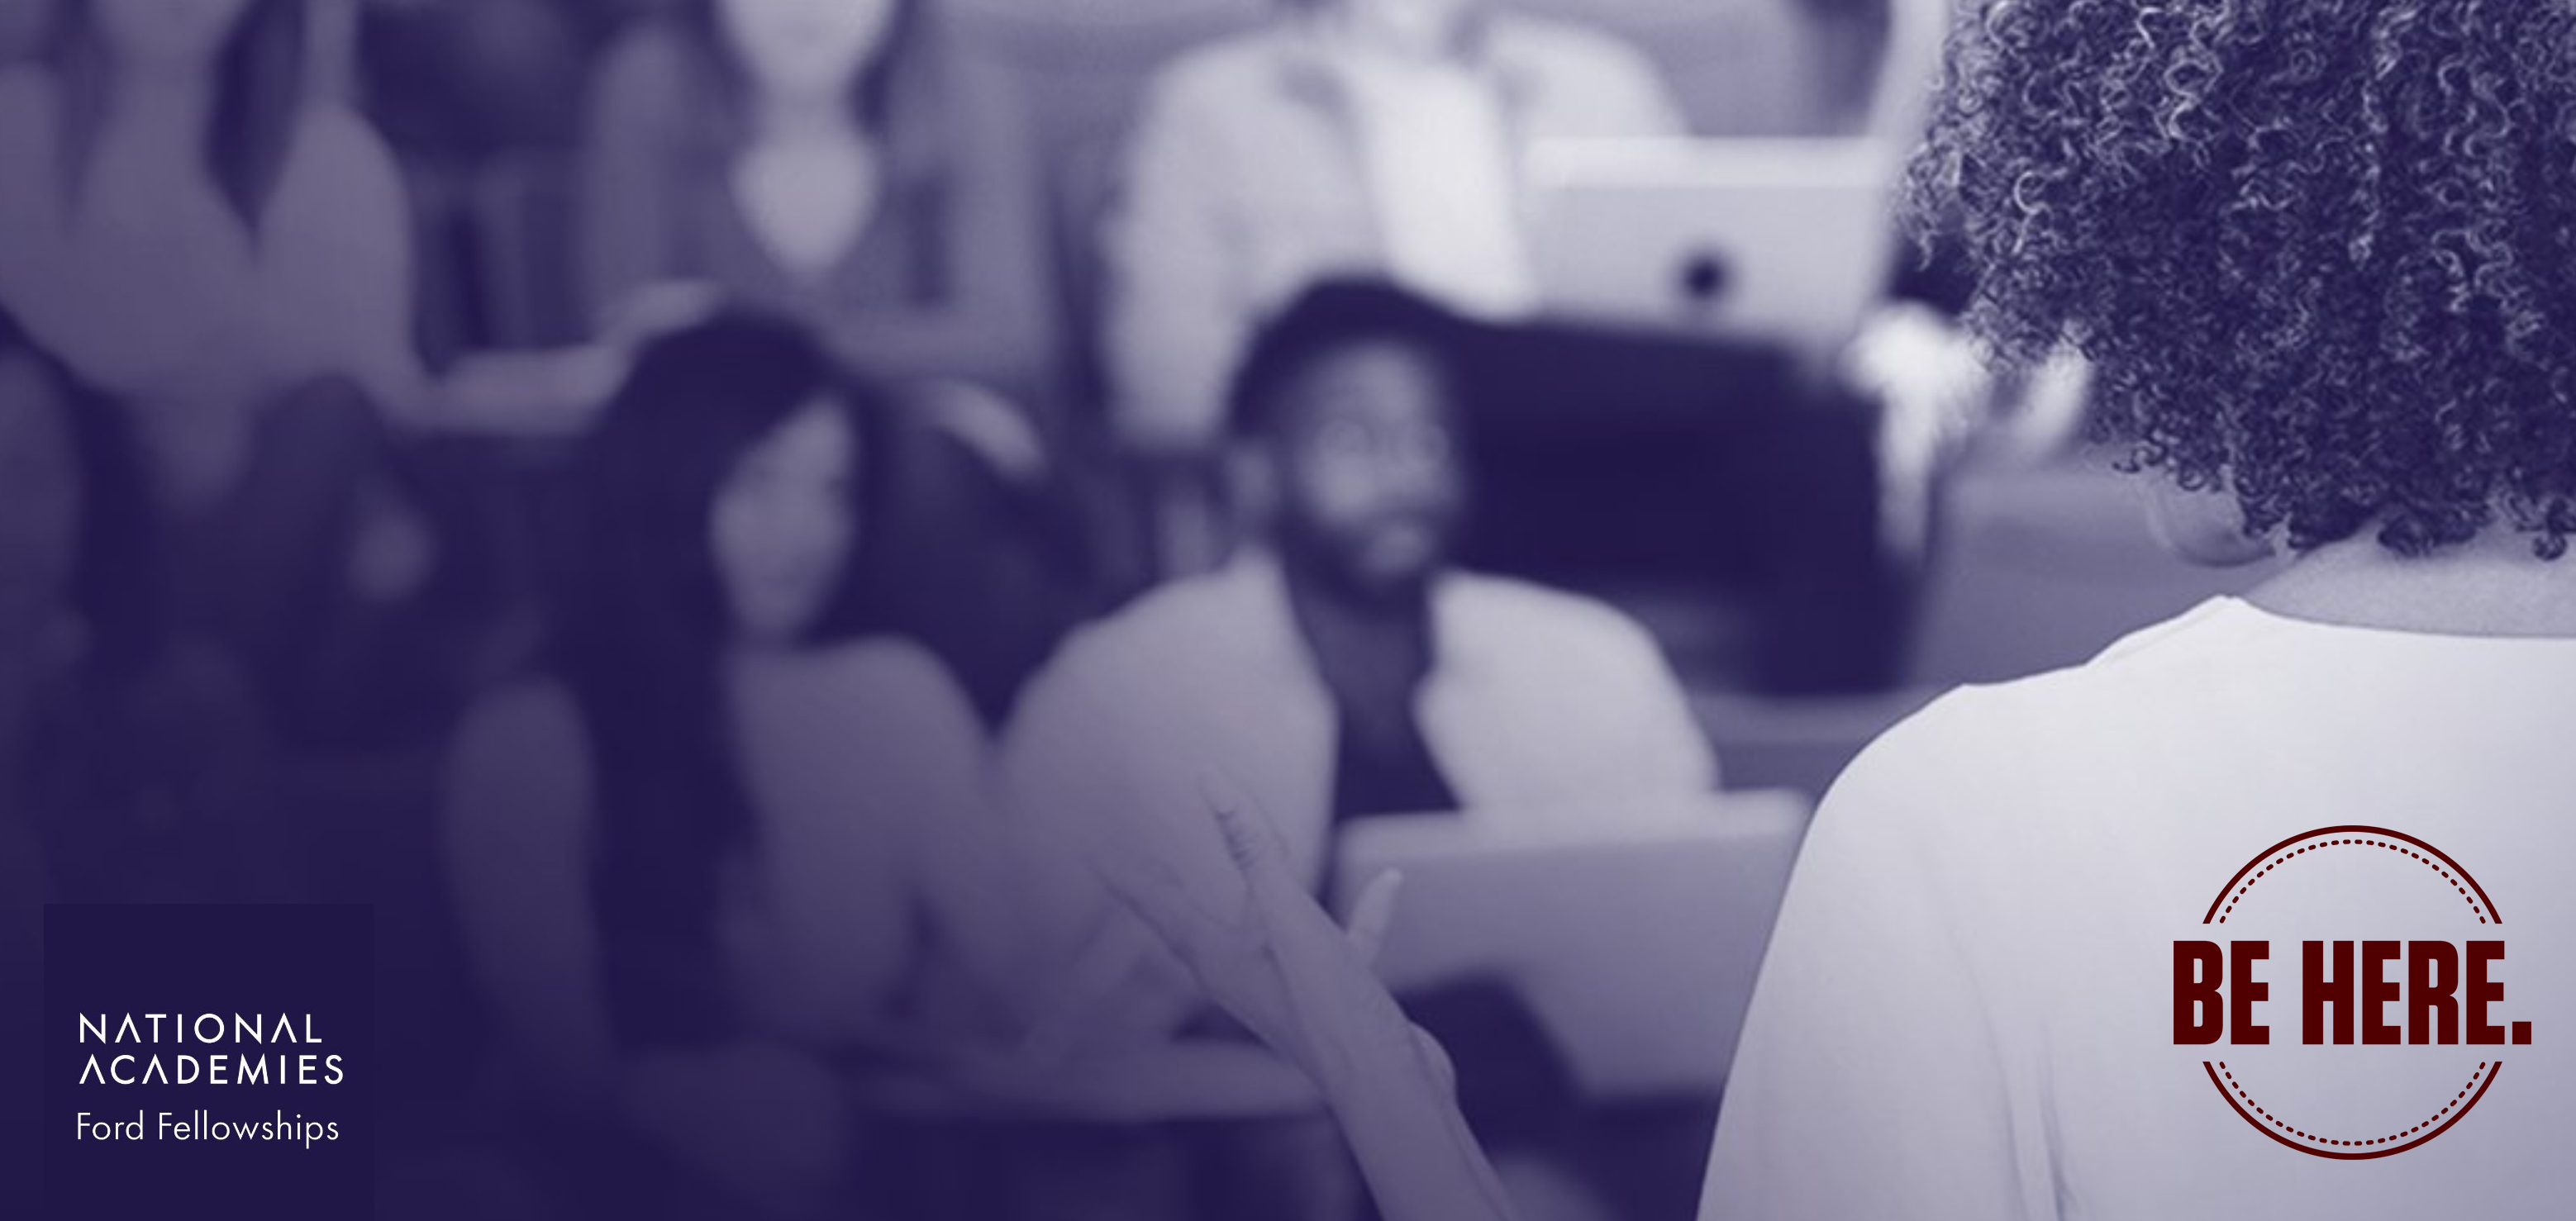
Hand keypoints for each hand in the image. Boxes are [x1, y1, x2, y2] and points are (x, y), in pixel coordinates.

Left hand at [1090, 773, 1446, 1094]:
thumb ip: (1253, 849)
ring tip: (1272, 854)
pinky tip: (1389, 884)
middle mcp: (1248, 977)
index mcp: (1220, 962)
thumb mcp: (1289, 918)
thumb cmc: (1330, 1012)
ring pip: (1273, 930)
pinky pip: (1346, 944)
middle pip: (1199, 922)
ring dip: (1272, 889)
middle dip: (1172, 894)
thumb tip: (1210, 780)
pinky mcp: (1339, 1000)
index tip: (1095, 858)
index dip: (1130, 878)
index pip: (1161, 907)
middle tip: (1142, 870)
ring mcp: (1295, 991)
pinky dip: (1364, 914)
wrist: (1393, 1092)